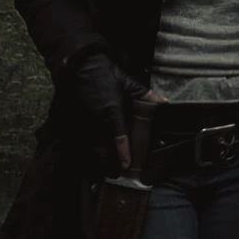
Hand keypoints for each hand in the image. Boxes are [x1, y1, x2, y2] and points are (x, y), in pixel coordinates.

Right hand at [74, 54, 165, 169]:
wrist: (80, 66)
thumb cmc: (104, 73)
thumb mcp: (127, 81)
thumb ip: (145, 94)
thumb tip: (163, 101)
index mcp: (111, 110)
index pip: (119, 136)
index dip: (123, 152)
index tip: (127, 164)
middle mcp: (97, 119)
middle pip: (104, 148)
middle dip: (110, 163)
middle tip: (119, 172)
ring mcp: (84, 121)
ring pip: (92, 147)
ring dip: (99, 160)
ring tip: (107, 170)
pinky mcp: (75, 121)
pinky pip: (82, 141)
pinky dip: (88, 151)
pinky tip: (93, 157)